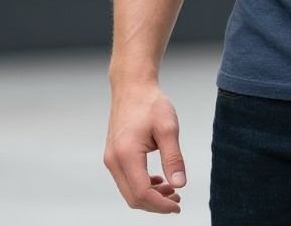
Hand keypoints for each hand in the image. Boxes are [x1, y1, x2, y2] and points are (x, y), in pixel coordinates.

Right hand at [104, 80, 186, 213]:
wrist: (132, 86)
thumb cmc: (150, 103)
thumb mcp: (168, 128)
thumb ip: (173, 158)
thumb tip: (179, 184)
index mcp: (126, 154)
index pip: (142, 193)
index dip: (160, 204)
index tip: (178, 205)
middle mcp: (113, 160)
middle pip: (133, 198)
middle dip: (156, 204)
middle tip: (177, 200)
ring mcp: (111, 159)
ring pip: (129, 191)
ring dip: (150, 196)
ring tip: (171, 190)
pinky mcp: (113, 156)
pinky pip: (126, 180)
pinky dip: (142, 186)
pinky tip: (158, 180)